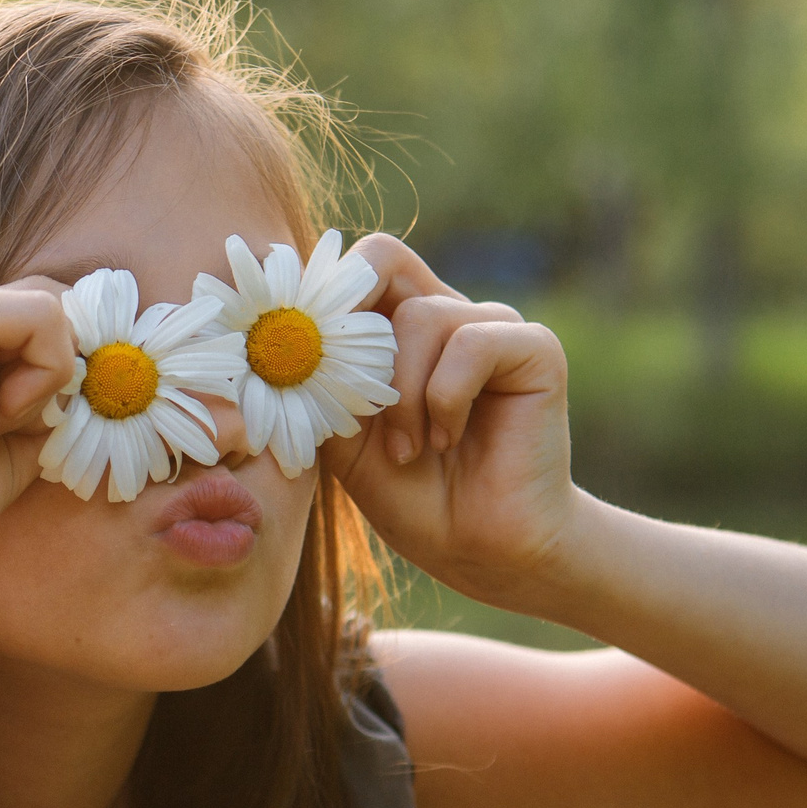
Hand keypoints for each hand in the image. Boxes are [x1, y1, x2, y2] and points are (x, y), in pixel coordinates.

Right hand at [0, 280, 77, 587]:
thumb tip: (92, 379)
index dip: (61, 373)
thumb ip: (46, 408)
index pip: (40, 323)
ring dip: (42, 383)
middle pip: (52, 305)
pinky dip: (37, 382)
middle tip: (7, 433)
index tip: (34, 431)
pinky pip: (45, 319)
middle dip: (58, 374)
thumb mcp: (9, 450)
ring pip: (54, 309)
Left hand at [319, 237, 583, 610]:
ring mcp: (493, 327)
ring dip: (402, 393)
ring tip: (408, 449)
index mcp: (398, 327)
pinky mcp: (534, 350)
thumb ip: (315, 384)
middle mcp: (446, 314)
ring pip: (422, 314)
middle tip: (340, 380)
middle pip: (384, 256)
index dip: (315, 293)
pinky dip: (445, 396)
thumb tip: (271, 339)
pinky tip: (445, 438)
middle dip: (349, 320)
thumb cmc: (412, 495)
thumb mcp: (343, 438)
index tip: (285, 341)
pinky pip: (472, 343)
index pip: (353, 269)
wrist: (479, 550)